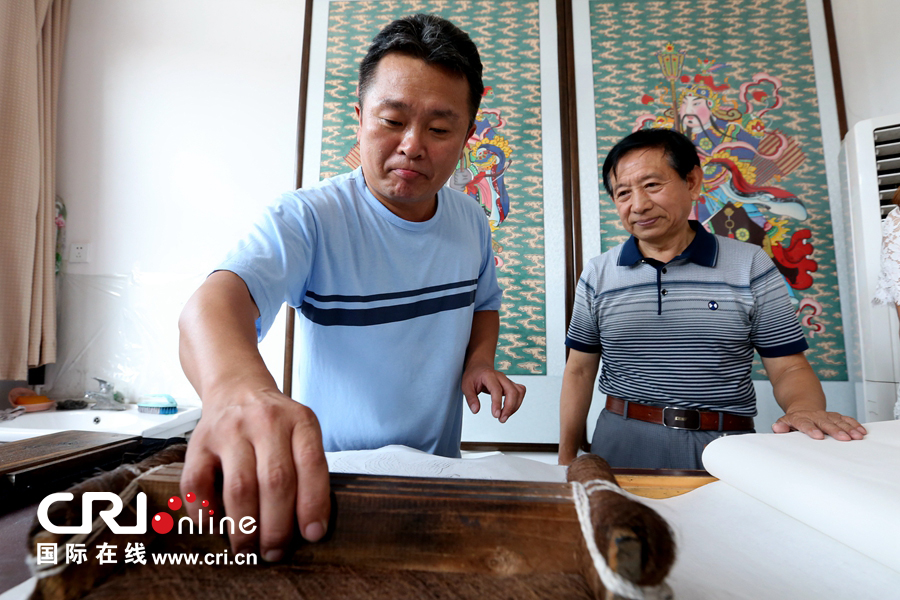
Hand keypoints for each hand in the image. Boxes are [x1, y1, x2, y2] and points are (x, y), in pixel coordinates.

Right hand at [180, 388, 329, 560]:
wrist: (237, 387)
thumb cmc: (274, 423)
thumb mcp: (301, 432)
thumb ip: (308, 470)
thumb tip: (308, 528)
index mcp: (299, 421)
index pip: (311, 465)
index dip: (313, 504)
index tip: (312, 535)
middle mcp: (266, 421)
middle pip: (275, 481)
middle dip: (277, 526)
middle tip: (275, 552)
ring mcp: (230, 430)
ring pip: (240, 487)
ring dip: (244, 527)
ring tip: (248, 548)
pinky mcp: (199, 442)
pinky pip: (197, 484)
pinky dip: (205, 512)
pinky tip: (215, 527)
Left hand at [461, 364, 524, 422]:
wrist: (479, 367)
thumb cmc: (473, 376)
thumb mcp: (466, 386)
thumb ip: (471, 398)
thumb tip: (475, 410)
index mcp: (489, 375)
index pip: (496, 389)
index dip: (497, 403)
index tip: (496, 415)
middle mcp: (501, 377)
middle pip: (512, 391)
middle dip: (509, 408)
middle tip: (501, 419)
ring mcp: (507, 380)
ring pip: (518, 393)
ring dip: (514, 407)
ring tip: (504, 416)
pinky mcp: (511, 384)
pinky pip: (520, 392)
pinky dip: (517, 402)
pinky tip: (509, 409)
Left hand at [772, 409, 866, 440]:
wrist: (803, 407)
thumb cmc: (794, 419)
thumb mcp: (784, 422)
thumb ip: (781, 426)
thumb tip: (777, 427)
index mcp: (800, 418)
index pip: (805, 424)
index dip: (811, 429)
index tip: (818, 436)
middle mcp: (815, 416)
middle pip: (825, 423)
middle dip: (835, 431)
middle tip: (844, 438)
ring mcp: (826, 415)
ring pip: (838, 421)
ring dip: (849, 428)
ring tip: (857, 436)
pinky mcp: (835, 416)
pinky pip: (846, 419)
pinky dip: (854, 424)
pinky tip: (861, 431)